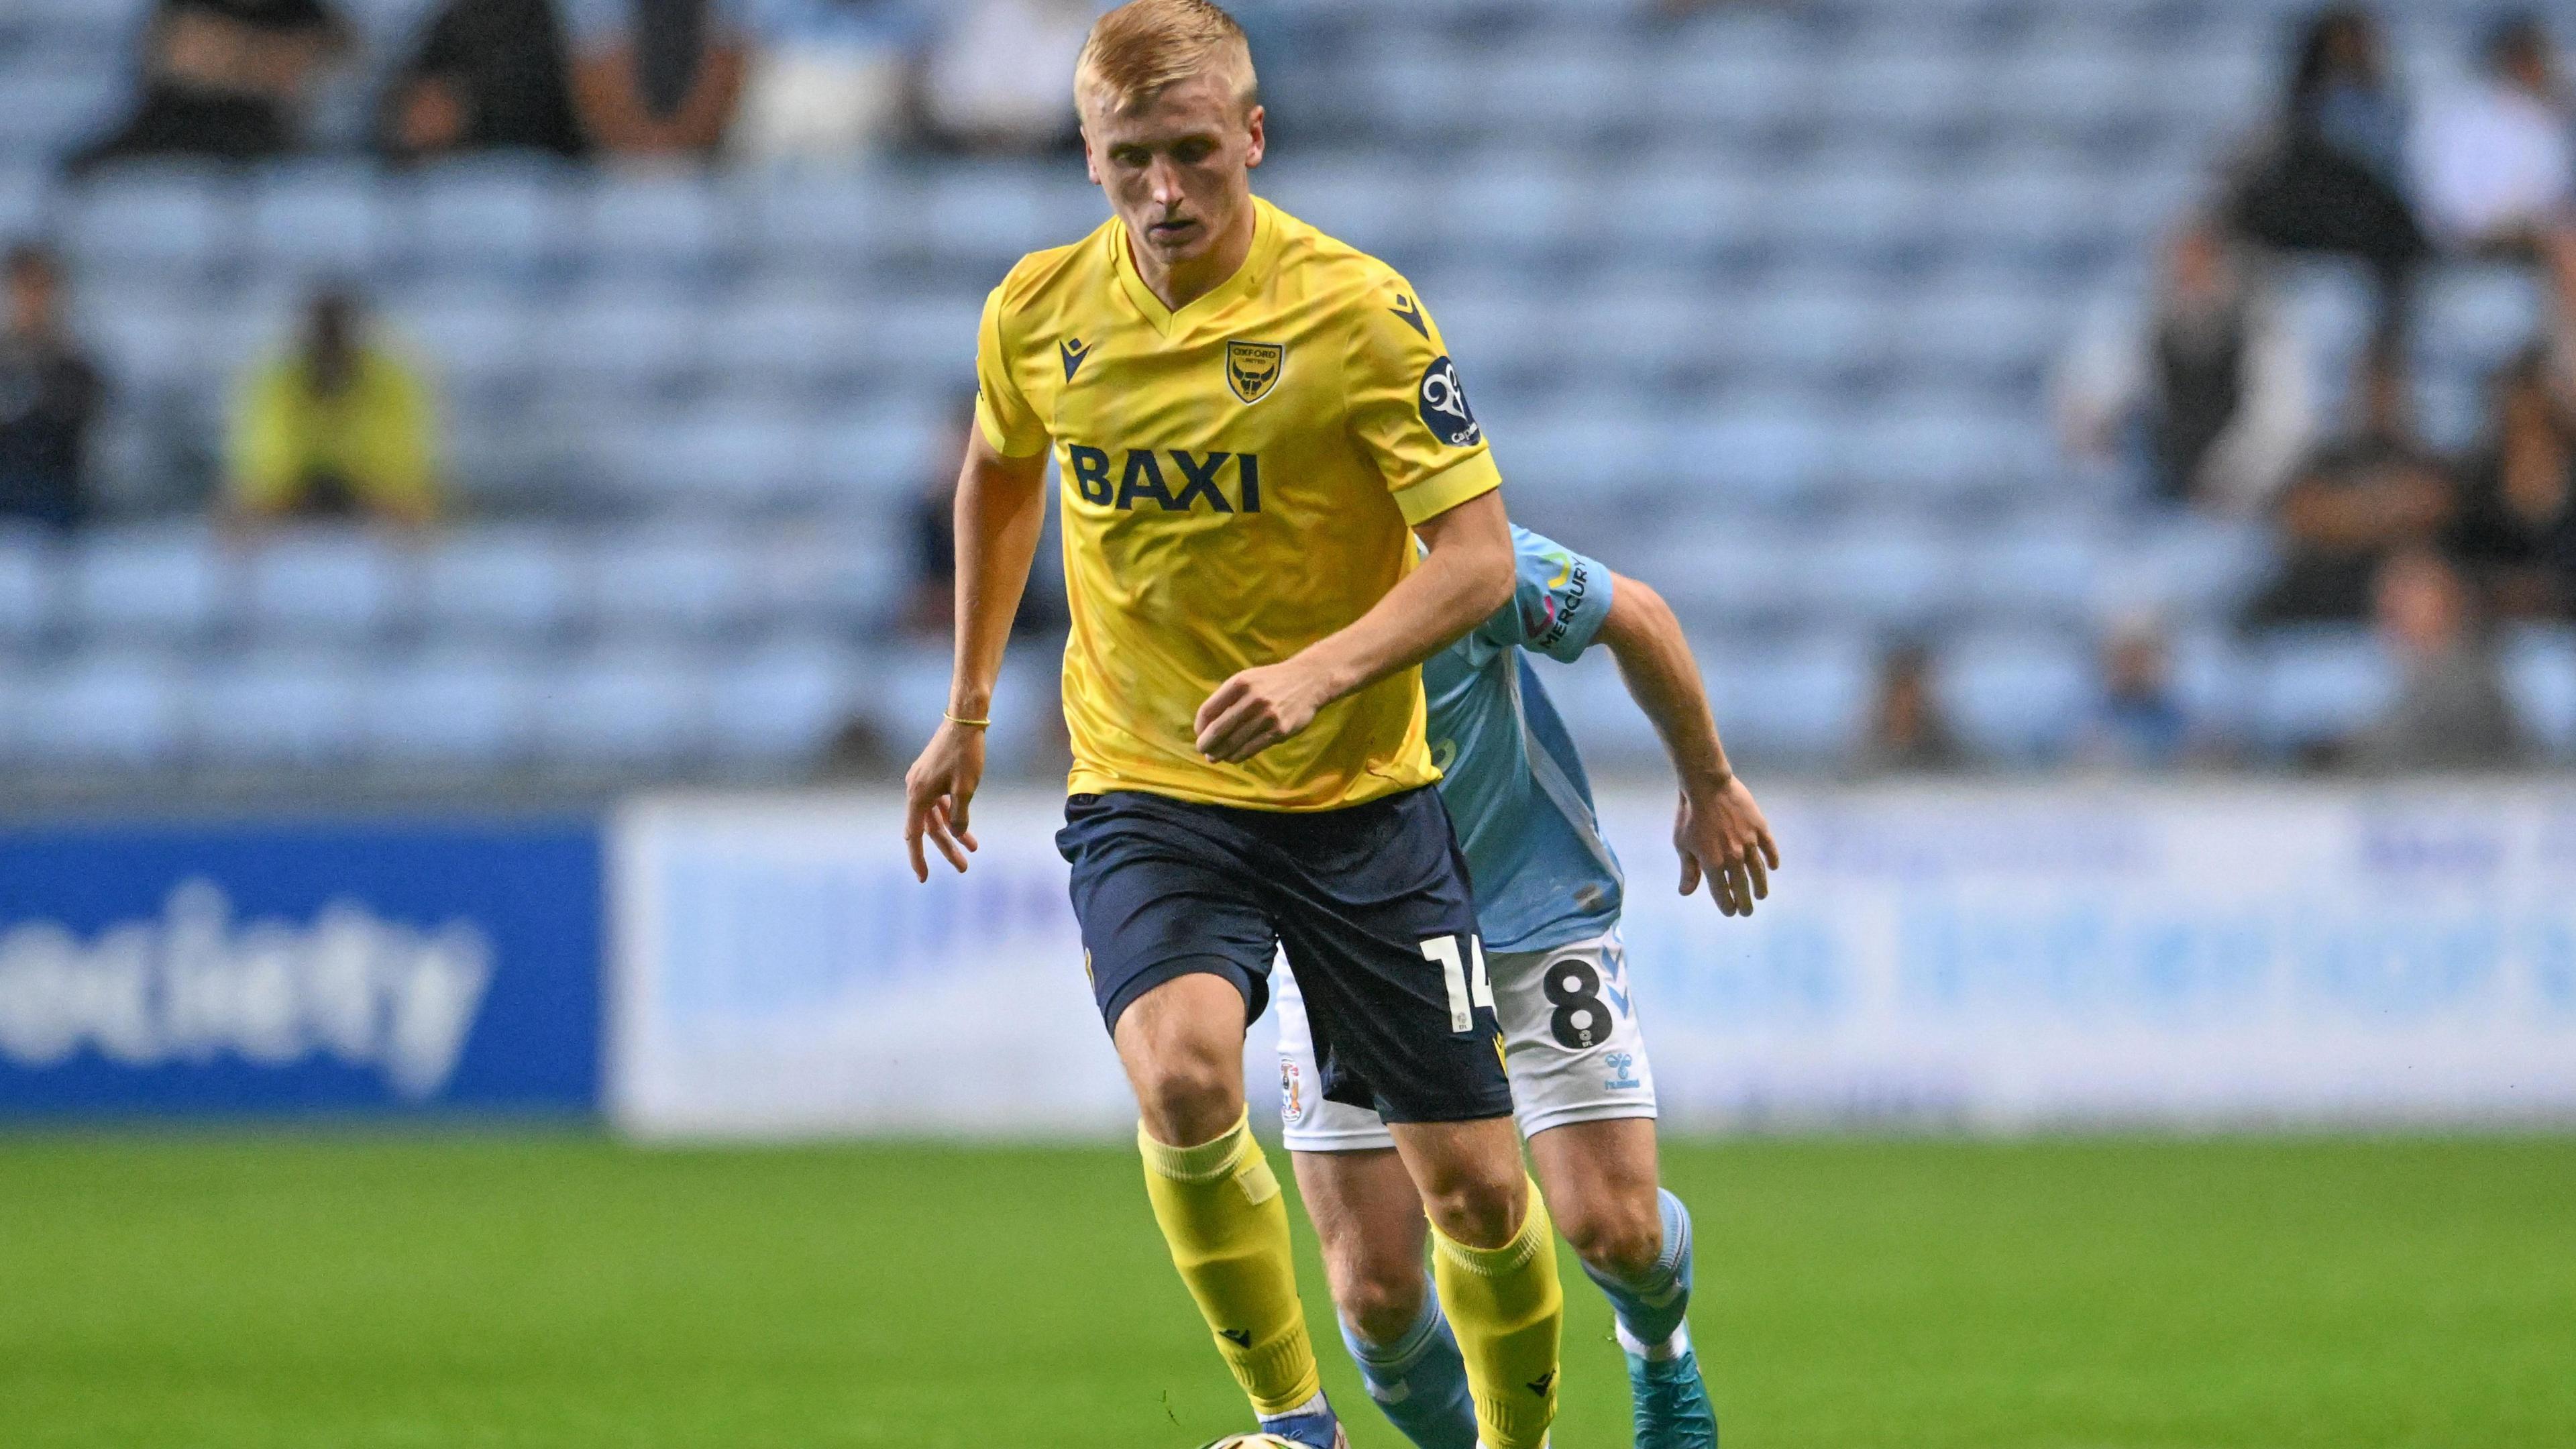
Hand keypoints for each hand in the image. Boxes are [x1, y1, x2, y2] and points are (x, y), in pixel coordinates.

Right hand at [903, 719, 985, 880]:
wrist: (965, 719)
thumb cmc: (965, 754)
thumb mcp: (966, 790)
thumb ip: (959, 817)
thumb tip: (955, 834)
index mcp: (917, 795)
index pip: (915, 835)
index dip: (919, 858)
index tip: (924, 878)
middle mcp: (915, 789)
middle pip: (929, 828)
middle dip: (946, 849)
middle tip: (963, 868)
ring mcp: (923, 781)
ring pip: (937, 815)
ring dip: (954, 831)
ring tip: (973, 848)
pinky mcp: (932, 774)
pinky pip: (940, 802)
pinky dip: (952, 814)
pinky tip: (966, 825)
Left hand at [1194, 658, 1334, 762]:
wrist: (1309, 680)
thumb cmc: (1272, 682)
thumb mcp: (1249, 679)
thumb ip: (1228, 698)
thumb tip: (1205, 726)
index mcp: (1240, 683)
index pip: (1209, 709)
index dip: (1200, 726)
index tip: (1200, 733)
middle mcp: (1252, 698)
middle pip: (1219, 729)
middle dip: (1206, 744)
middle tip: (1202, 750)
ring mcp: (1267, 715)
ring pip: (1234, 742)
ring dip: (1220, 753)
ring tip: (1214, 757)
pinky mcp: (1279, 730)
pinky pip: (1251, 748)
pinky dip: (1237, 756)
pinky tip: (1232, 757)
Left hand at [1674, 773, 1779, 916]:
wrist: (1705, 786)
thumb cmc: (1689, 815)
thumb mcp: (1683, 845)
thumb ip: (1688, 870)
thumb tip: (1685, 893)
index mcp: (1712, 863)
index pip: (1722, 892)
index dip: (1726, 905)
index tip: (1731, 912)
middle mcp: (1733, 857)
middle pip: (1741, 886)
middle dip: (1744, 902)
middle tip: (1747, 912)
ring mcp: (1748, 842)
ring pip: (1758, 871)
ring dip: (1760, 886)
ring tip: (1761, 896)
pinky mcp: (1759, 828)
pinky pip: (1769, 848)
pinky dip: (1772, 859)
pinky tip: (1773, 867)